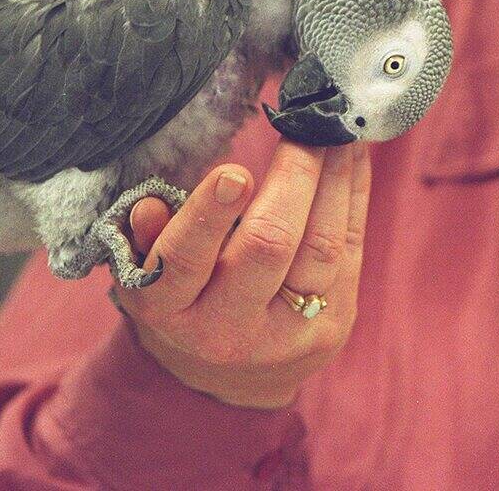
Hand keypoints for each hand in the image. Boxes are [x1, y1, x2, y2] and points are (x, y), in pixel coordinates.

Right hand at [113, 138, 370, 408]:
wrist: (228, 371)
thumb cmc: (181, 293)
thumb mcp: (145, 266)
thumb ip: (146, 236)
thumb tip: (150, 207)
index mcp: (167, 310)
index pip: (184, 262)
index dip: (208, 217)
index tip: (233, 172)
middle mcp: (227, 329)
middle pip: (268, 249)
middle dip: (292, 180)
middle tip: (304, 127)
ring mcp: (288, 333)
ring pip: (320, 246)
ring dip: (333, 179)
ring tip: (335, 131)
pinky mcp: (332, 325)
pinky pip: (349, 248)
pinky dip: (353, 194)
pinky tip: (353, 154)